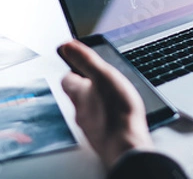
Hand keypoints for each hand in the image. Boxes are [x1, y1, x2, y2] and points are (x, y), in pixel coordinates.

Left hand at [59, 40, 153, 168]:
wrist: (126, 146)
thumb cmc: (116, 112)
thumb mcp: (103, 76)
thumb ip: (85, 60)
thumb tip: (66, 46)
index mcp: (78, 94)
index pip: (67, 78)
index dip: (74, 69)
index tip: (80, 63)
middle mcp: (80, 111)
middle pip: (78, 95)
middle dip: (87, 87)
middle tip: (99, 79)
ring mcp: (91, 127)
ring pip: (89, 110)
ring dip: (97, 102)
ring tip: (112, 97)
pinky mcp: (103, 138)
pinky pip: (101, 123)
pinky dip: (106, 117)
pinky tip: (118, 116)